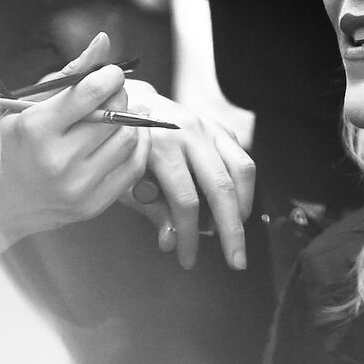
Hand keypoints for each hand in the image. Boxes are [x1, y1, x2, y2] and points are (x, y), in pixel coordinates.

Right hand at [0, 32, 147, 250]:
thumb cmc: (6, 149)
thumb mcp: (24, 107)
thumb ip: (67, 75)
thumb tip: (104, 40)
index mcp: (36, 129)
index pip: (90, 93)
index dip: (109, 76)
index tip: (110, 73)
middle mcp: (58, 160)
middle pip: (114, 115)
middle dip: (119, 96)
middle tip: (111, 94)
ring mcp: (77, 187)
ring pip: (128, 140)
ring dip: (130, 120)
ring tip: (120, 114)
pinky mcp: (91, 206)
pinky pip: (133, 169)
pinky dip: (138, 147)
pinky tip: (129, 135)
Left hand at [116, 78, 256, 270]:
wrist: (124, 103)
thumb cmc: (120, 146)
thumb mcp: (123, 181)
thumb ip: (150, 209)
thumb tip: (171, 242)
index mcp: (158, 144)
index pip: (185, 200)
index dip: (189, 236)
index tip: (187, 260)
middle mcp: (188, 131)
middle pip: (220, 187)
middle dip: (231, 230)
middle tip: (236, 261)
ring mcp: (207, 125)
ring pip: (242, 170)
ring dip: (243, 207)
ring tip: (234, 233)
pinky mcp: (219, 126)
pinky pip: (241, 159)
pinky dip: (243, 187)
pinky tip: (233, 208)